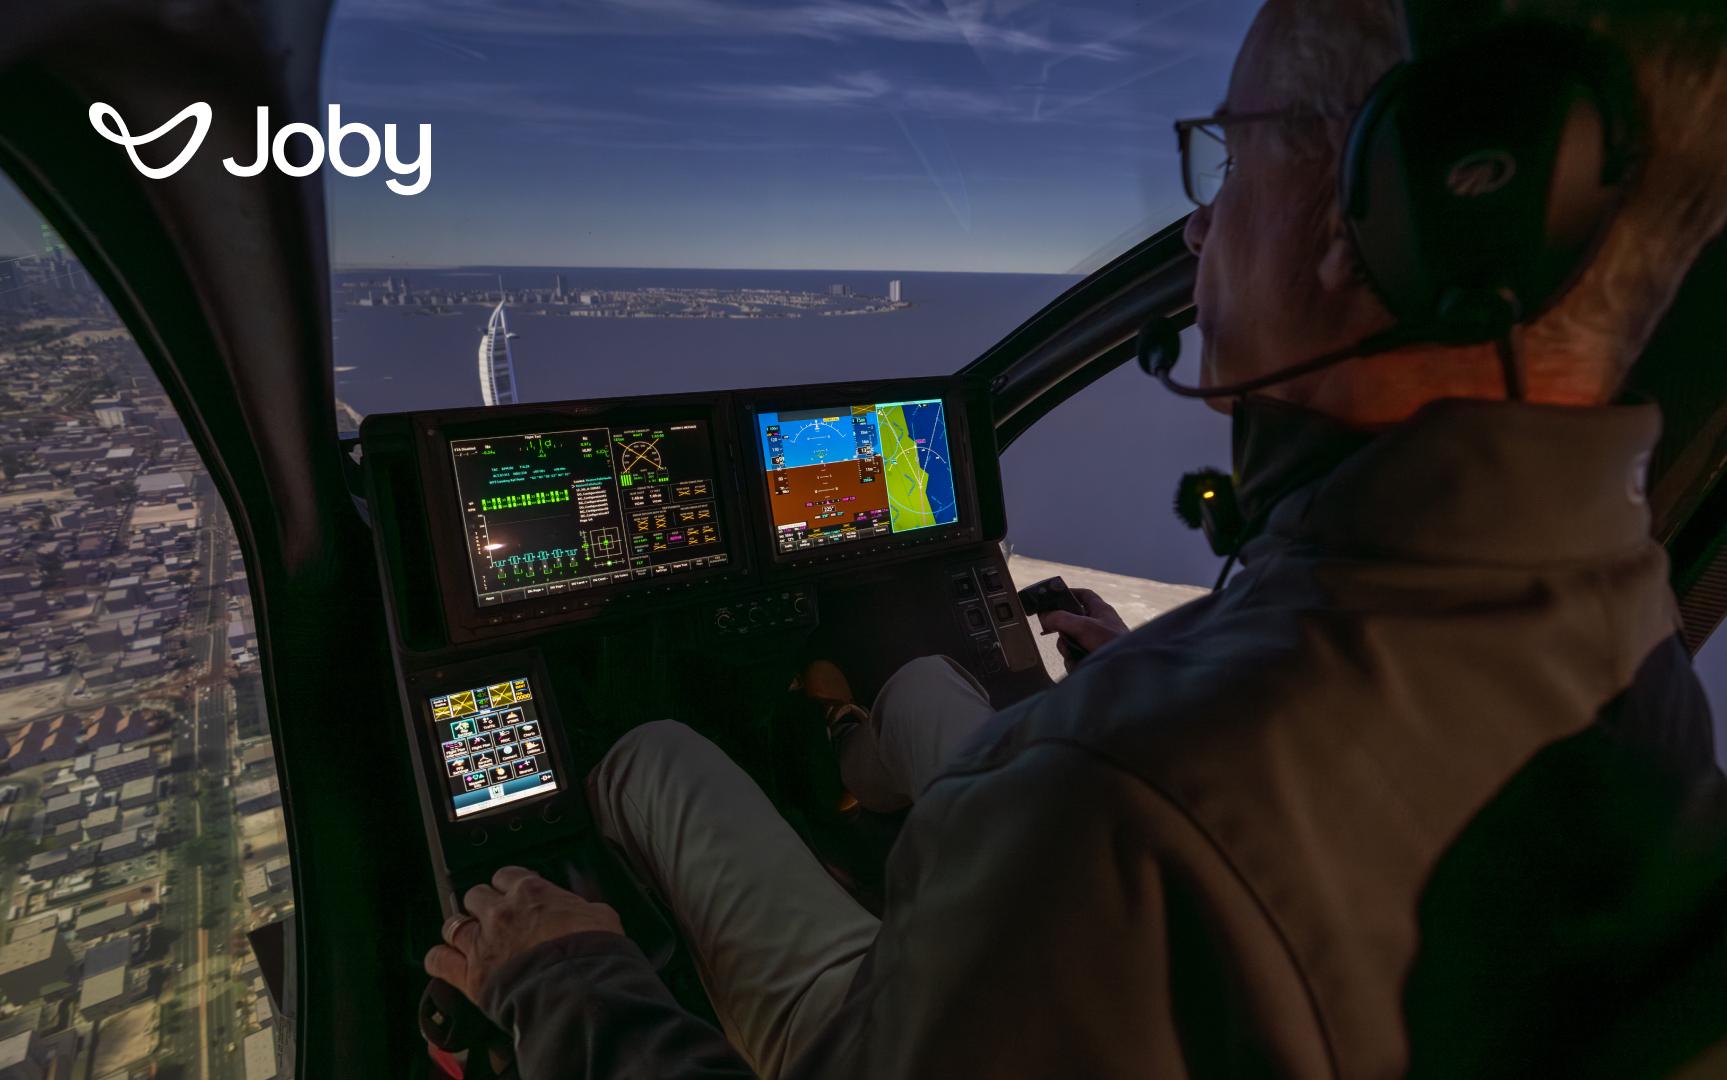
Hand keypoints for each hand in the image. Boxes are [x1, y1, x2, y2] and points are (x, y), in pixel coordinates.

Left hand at [424, 866, 623, 1007]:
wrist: (576, 988)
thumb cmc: (592, 952)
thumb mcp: (600, 916)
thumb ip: (582, 908)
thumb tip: (587, 912)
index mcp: (531, 892)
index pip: (506, 875)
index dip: (507, 885)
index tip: (512, 892)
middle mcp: (501, 912)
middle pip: (475, 895)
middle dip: (482, 906)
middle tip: (492, 918)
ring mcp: (482, 942)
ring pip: (453, 924)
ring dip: (459, 931)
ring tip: (466, 938)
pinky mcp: (470, 975)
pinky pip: (438, 960)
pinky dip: (438, 959)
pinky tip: (442, 961)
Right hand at [1036, 588, 1127, 671]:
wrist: (1126, 667)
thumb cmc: (1111, 642)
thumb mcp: (1083, 626)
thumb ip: (1061, 618)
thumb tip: (1045, 617)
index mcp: (1100, 610)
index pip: (1084, 595)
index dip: (1069, 593)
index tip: (1053, 596)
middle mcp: (1099, 624)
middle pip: (1071, 621)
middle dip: (1062, 630)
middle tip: (1056, 633)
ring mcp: (1096, 642)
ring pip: (1071, 641)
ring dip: (1067, 649)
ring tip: (1073, 654)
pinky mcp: (1094, 657)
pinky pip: (1076, 656)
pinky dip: (1074, 660)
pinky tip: (1078, 664)